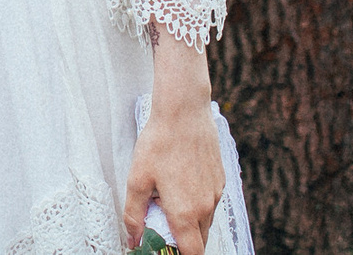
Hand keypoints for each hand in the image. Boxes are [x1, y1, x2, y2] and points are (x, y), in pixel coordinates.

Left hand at [125, 34, 222, 253]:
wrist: (184, 111)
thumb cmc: (159, 143)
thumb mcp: (137, 179)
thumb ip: (134, 214)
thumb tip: (133, 239)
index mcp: (185, 212)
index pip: (192, 253)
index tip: (166, 251)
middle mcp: (206, 207)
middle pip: (200, 241)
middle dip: (184, 242)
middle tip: (163, 228)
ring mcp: (216, 193)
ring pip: (205, 222)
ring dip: (190, 222)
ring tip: (168, 201)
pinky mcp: (220, 180)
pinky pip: (211, 203)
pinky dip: (198, 204)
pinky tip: (181, 185)